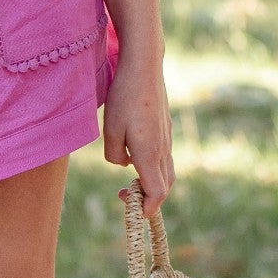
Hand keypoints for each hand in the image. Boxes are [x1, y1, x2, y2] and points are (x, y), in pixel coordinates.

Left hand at [103, 57, 173, 213]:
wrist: (144, 67)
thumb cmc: (124, 97)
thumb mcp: (110, 130)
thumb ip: (114, 155)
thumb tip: (124, 164)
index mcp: (149, 153)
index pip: (157, 192)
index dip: (148, 207)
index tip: (134, 210)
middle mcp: (162, 148)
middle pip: (165, 185)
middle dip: (148, 198)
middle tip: (124, 194)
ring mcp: (167, 138)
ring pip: (166, 171)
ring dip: (152, 182)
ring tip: (130, 178)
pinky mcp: (166, 128)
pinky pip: (164, 156)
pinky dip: (153, 166)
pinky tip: (135, 153)